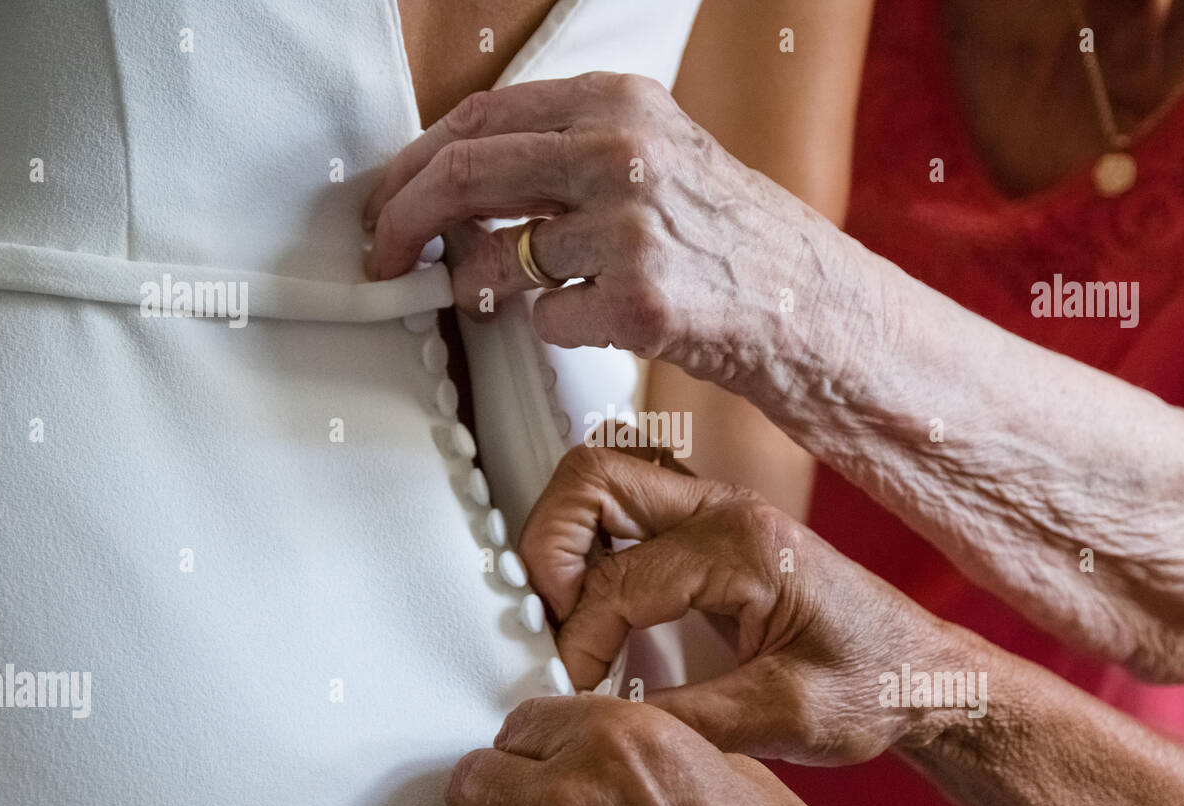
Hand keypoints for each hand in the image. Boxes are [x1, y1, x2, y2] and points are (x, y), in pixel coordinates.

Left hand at [362, 72, 850, 387]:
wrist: (802, 301)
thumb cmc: (721, 232)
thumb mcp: (653, 154)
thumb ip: (561, 151)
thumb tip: (451, 176)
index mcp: (620, 102)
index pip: (481, 116)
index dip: (415, 161)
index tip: (386, 198)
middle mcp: (623, 155)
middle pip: (465, 176)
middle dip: (402, 220)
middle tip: (381, 256)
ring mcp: (630, 231)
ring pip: (496, 262)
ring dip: (485, 288)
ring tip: (516, 295)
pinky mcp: (637, 304)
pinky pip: (544, 320)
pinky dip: (554, 326)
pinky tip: (599, 318)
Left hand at [446, 693, 857, 805]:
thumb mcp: (712, 763)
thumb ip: (642, 745)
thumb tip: (604, 751)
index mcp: (617, 735)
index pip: (523, 719)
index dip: (535, 742)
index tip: (541, 754)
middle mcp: (573, 790)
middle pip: (477, 776)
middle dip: (501, 787)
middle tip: (527, 800)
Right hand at [518, 444, 993, 765]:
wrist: (922, 674)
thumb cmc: (874, 684)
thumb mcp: (780, 719)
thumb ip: (682, 720)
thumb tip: (596, 719)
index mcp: (744, 546)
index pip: (615, 580)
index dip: (578, 642)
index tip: (576, 689)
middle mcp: (726, 509)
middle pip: (592, 478)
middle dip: (549, 550)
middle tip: (554, 622)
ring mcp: (718, 510)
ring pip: (604, 477)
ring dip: (568, 535)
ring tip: (571, 608)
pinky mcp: (714, 527)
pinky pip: (628, 505)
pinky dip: (594, 541)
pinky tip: (602, 598)